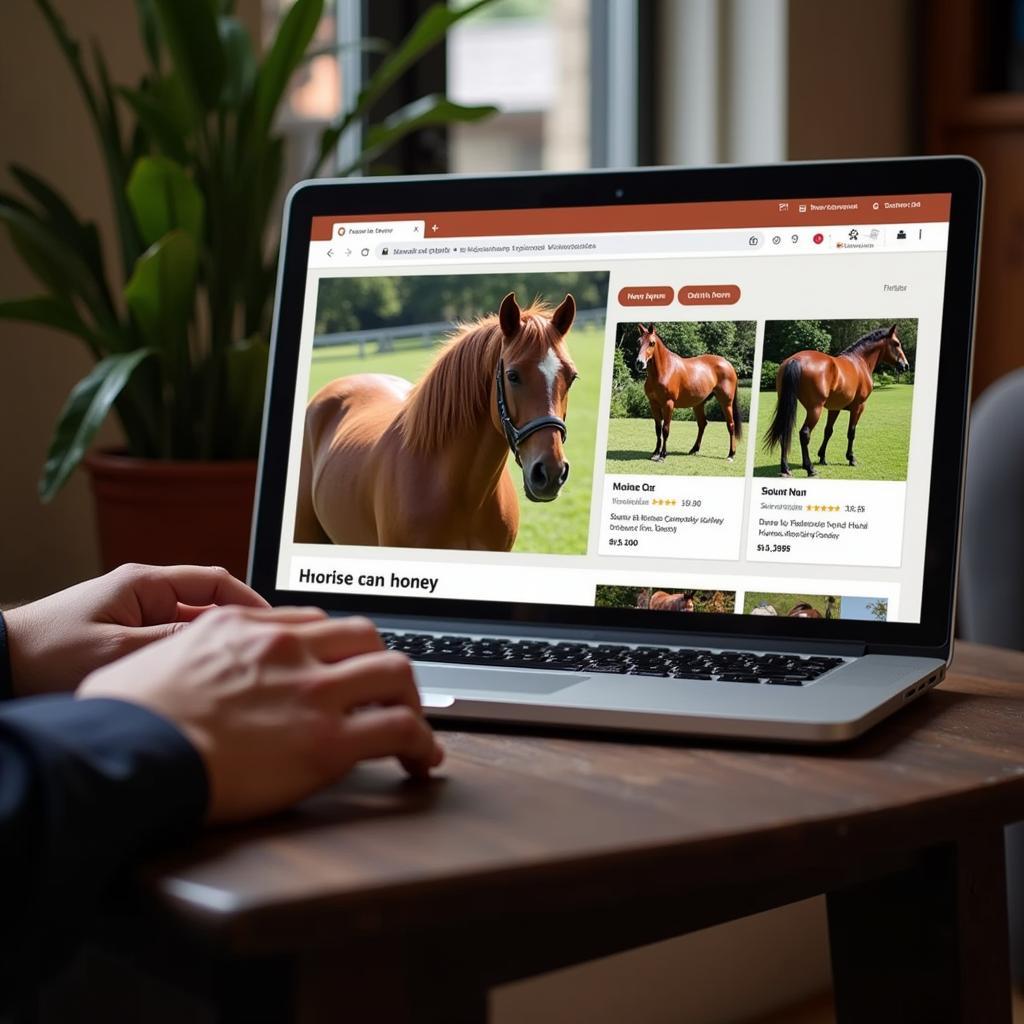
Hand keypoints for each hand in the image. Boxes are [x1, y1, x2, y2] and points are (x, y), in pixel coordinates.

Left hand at [4, 563, 268, 696]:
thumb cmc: (47, 655)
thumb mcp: (119, 651)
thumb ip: (174, 643)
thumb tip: (225, 642)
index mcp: (144, 584)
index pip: (215, 583)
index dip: (251, 602)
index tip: (277, 625)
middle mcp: (142, 595)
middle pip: (207, 606)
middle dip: (237, 629)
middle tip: (265, 655)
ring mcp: (133, 617)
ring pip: (190, 629)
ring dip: (211, 649)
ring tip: (238, 673)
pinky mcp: (123, 640)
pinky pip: (169, 646)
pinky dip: (187, 661)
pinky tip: (200, 684)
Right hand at [78, 606, 443, 821]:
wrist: (125, 755)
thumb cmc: (122, 719)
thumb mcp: (148, 659)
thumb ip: (183, 654)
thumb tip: (178, 667)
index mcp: (244, 628)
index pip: (315, 624)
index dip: (336, 651)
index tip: (341, 670)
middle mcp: (287, 650)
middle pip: (365, 638)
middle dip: (379, 668)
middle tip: (383, 696)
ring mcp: (313, 691)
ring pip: (395, 673)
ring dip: (410, 700)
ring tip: (413, 728)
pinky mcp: (328, 741)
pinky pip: (400, 729)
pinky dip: (421, 743)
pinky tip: (421, 761)